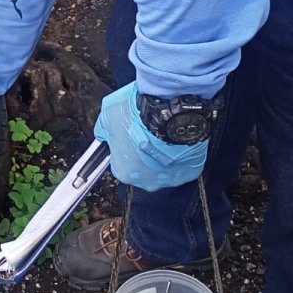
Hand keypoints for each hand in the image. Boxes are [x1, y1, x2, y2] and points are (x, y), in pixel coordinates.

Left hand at [93, 82, 207, 191]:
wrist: (169, 110)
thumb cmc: (137, 115)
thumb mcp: (106, 117)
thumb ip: (103, 131)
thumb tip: (102, 133)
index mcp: (123, 172)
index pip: (120, 164)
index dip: (124, 148)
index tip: (129, 136)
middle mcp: (147, 182)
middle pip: (143, 170)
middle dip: (144, 155)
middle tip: (146, 133)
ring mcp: (171, 179)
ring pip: (164, 169)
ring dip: (164, 156)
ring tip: (164, 134)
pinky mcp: (190, 171)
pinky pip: (184, 164)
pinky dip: (181, 154)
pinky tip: (178, 138)